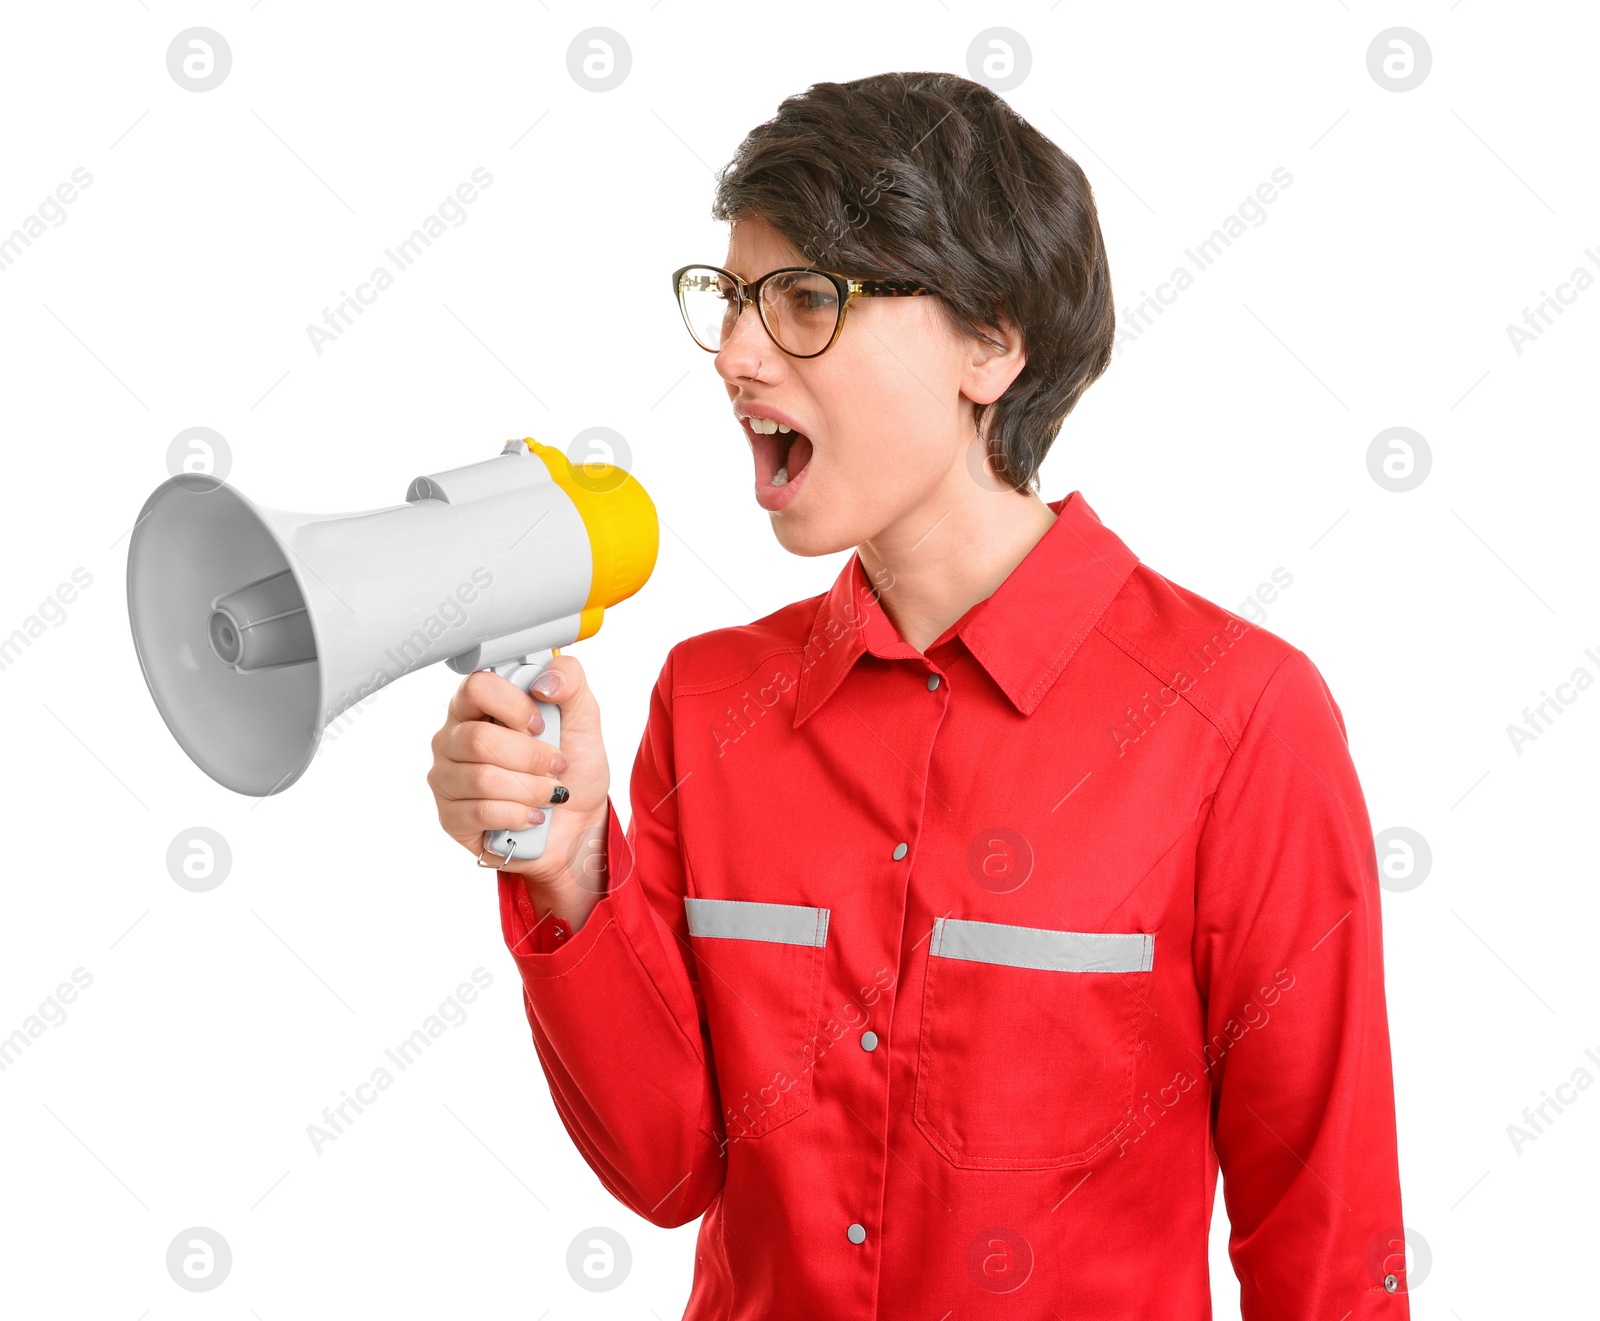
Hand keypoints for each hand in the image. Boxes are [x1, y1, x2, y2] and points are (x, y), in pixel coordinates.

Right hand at [427, 655, 610, 929]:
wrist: (579, 824)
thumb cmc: (573, 769)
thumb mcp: (584, 720)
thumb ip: (570, 682)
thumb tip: (544, 680)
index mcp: (478, 706)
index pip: (477, 687)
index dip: (515, 706)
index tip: (541, 724)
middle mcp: (454, 738)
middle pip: (478, 739)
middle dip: (530, 757)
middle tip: (555, 764)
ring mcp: (447, 778)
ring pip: (481, 778)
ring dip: (530, 788)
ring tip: (548, 792)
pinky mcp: (451, 817)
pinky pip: (481, 813)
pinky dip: (519, 815)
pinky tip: (532, 815)